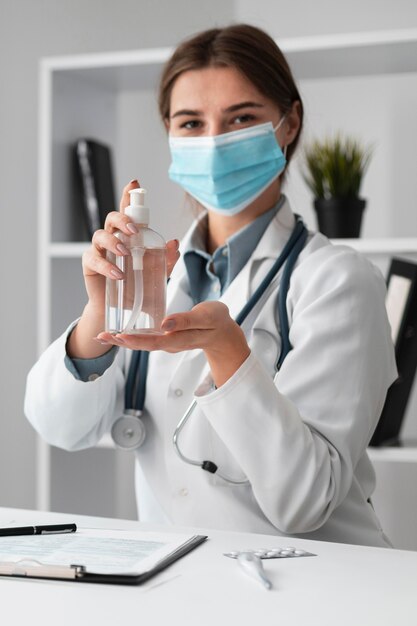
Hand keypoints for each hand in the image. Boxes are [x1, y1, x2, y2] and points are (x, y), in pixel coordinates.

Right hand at [82, 180, 179, 313]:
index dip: (129, 195)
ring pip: (100, 235)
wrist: (125, 309)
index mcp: (129, 236)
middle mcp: (113, 238)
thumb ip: (166, 259)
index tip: (135, 183)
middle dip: (122, 219)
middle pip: (112, 218)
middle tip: (134, 230)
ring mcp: (99, 250)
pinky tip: (118, 275)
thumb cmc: (139, 286)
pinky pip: (93, 259)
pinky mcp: (90, 264)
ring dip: (113, 241)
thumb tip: (174, 244)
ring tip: (125, 253)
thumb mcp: (157, 273)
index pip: (128, 211)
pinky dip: (106, 266)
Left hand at [96, 301, 250, 386]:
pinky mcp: (166, 338)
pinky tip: (118, 333)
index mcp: (179, 339)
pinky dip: (130, 336)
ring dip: (121, 340)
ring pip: (141, 343)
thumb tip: (164, 324)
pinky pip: (145, 339)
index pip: (154, 341)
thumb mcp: (206, 317)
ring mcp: (167, 343)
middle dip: (120, 342)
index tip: (119, 334)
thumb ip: (186, 320)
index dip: (136, 339)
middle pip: (142, 345)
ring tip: (102, 336)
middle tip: (100, 336)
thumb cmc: (216, 321)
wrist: (224, 334)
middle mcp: (170, 344)